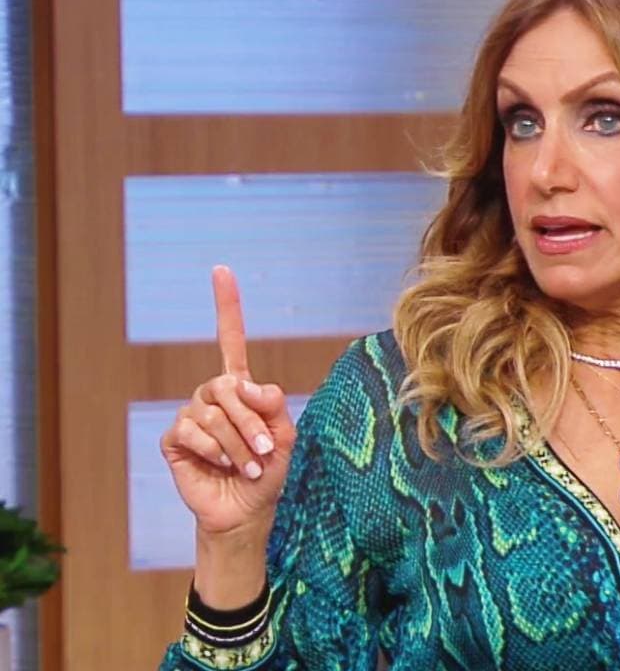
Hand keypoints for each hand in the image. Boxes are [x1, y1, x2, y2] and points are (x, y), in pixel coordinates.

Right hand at [159, 266, 297, 536]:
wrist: (246, 510)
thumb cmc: (268, 472)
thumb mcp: (285, 437)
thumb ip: (274, 407)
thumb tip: (247, 384)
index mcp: (241, 388)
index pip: (230, 340)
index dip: (226, 306)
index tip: (221, 270)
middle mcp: (213, 395)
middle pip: (229, 388)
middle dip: (252, 423)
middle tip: (268, 453)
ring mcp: (191, 415)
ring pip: (214, 415)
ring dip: (239, 445)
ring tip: (249, 467)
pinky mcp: (174, 439)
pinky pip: (193, 432)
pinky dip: (215, 453)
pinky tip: (221, 467)